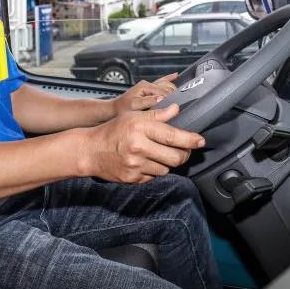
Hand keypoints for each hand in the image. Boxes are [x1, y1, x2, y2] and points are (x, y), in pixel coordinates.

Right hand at [78, 103, 204, 182]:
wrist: (89, 151)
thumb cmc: (112, 131)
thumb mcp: (132, 117)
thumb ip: (156, 115)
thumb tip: (176, 109)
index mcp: (140, 128)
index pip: (173, 136)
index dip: (190, 139)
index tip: (200, 140)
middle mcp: (139, 147)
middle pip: (175, 157)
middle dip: (183, 154)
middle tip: (183, 149)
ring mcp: (136, 165)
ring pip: (166, 168)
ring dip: (167, 162)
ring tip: (158, 153)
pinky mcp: (133, 179)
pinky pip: (154, 177)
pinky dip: (154, 170)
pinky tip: (146, 161)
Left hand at [110, 73, 177, 114]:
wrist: (114, 110)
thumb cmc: (122, 109)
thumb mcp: (134, 106)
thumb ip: (148, 102)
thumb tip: (161, 98)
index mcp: (145, 87)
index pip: (164, 91)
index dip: (172, 99)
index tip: (178, 106)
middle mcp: (148, 84)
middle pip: (168, 87)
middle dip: (176, 94)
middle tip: (183, 103)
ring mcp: (149, 85)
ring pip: (167, 84)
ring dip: (175, 88)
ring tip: (184, 94)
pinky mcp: (149, 88)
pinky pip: (162, 81)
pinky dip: (170, 78)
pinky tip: (176, 75)